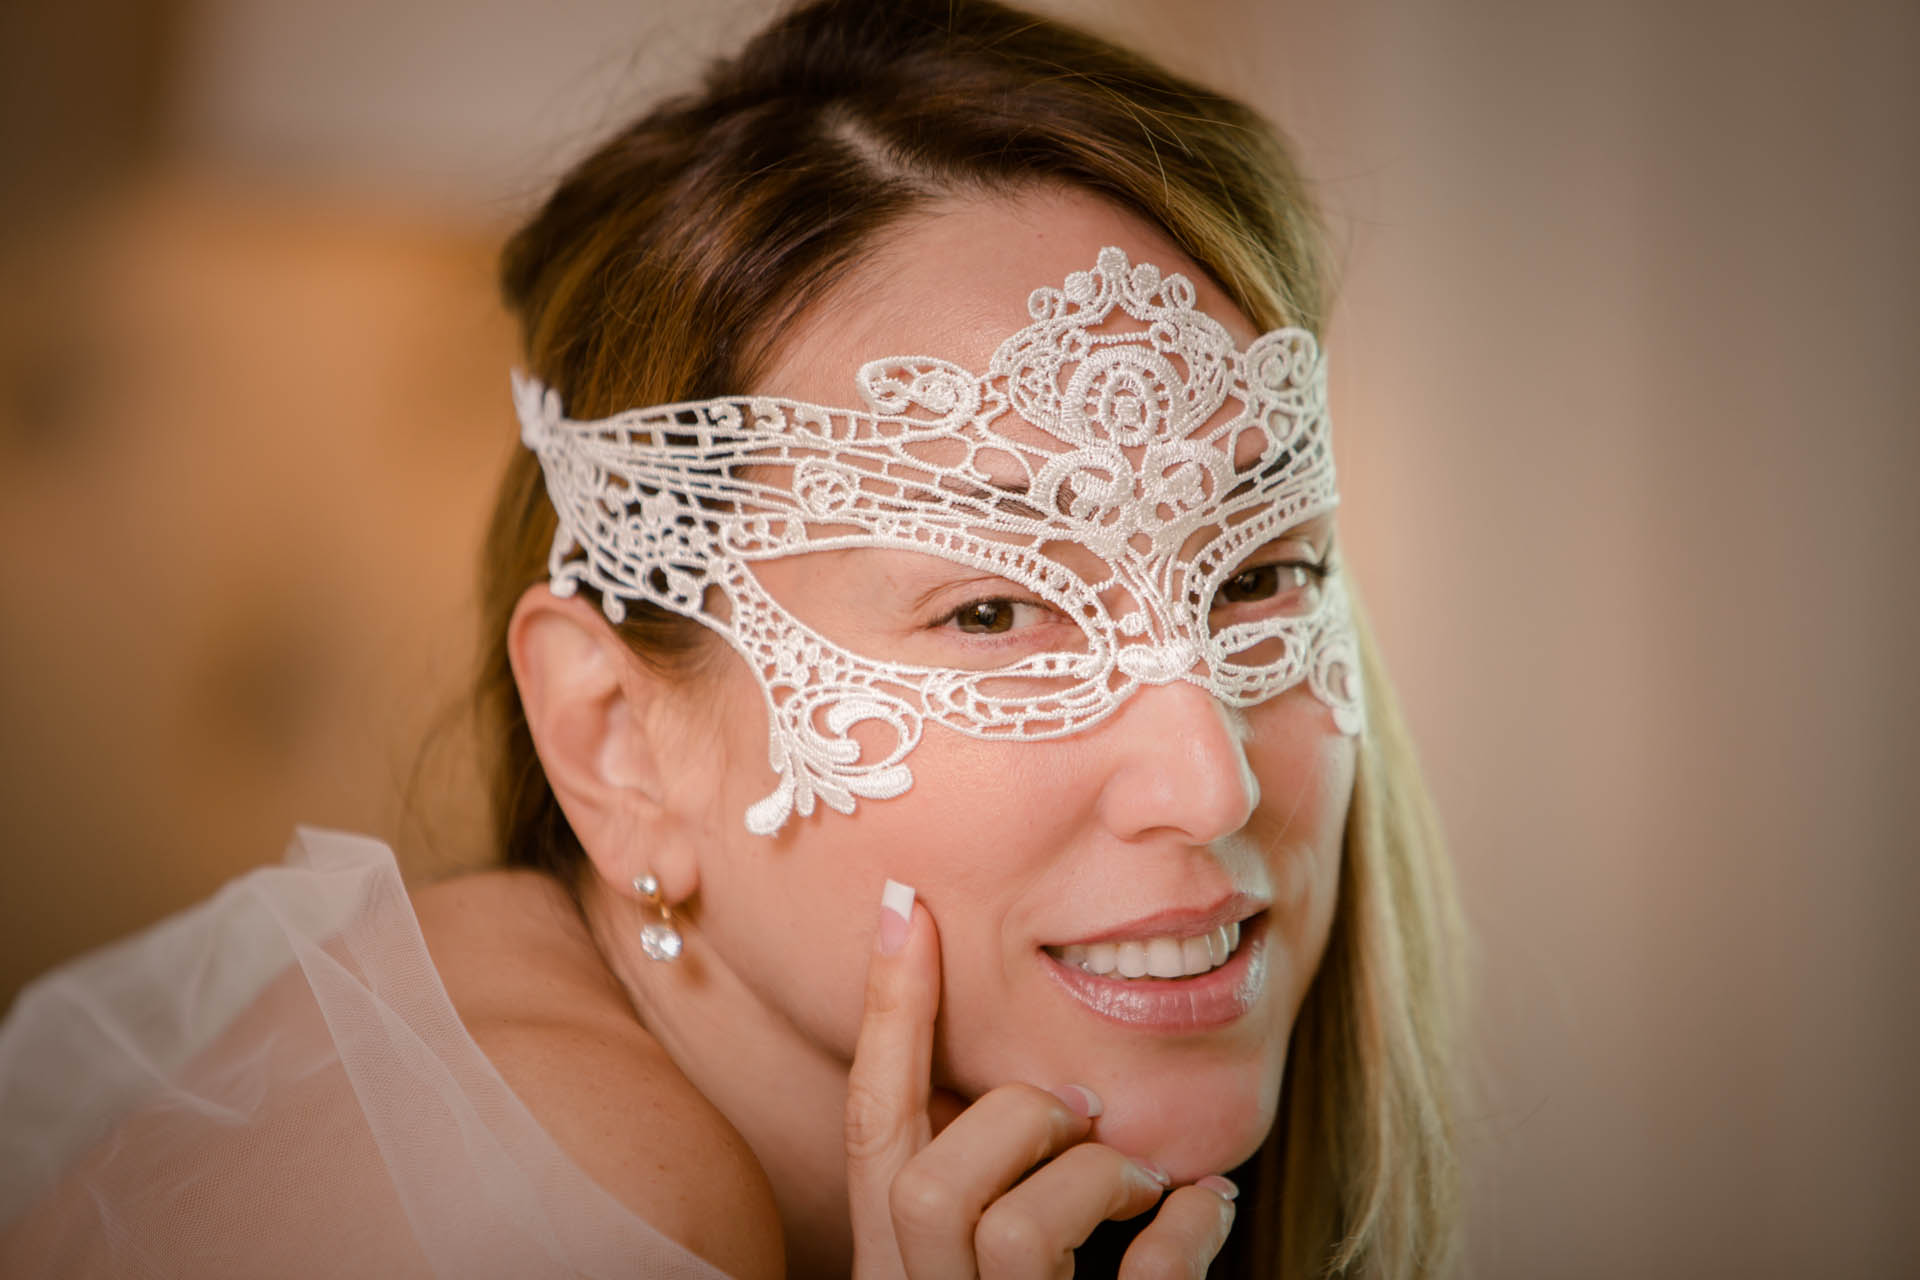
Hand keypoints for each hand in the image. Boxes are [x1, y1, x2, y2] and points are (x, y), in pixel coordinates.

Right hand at [845, 880, 1237, 1277]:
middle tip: (1083, 1114)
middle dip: (1016, 1124)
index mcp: (896, 1266)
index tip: (907, 904)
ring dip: (1095, 1179)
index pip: (871, 1128)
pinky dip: (1187, 1232)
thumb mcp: (983, 1247)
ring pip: (1014, 1232)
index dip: (886, 1017)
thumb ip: (983, 1167)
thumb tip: (1038, 1076)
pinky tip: (1207, 1207)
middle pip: (925, 1187)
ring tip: (1146, 1181)